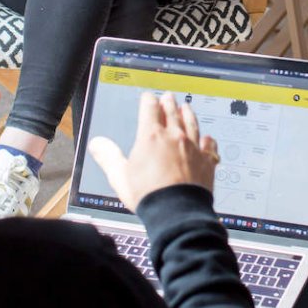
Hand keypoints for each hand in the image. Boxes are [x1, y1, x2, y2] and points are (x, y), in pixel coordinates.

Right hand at [89, 91, 218, 211]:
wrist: (176, 210)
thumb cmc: (148, 194)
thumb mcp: (120, 175)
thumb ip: (108, 157)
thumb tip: (97, 144)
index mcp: (151, 137)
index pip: (150, 109)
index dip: (148, 100)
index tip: (148, 97)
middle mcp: (174, 137)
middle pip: (172, 113)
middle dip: (168, 103)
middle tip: (168, 97)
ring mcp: (193, 147)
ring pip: (191, 124)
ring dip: (188, 115)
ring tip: (186, 107)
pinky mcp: (206, 160)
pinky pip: (209, 146)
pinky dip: (208, 140)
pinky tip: (209, 138)